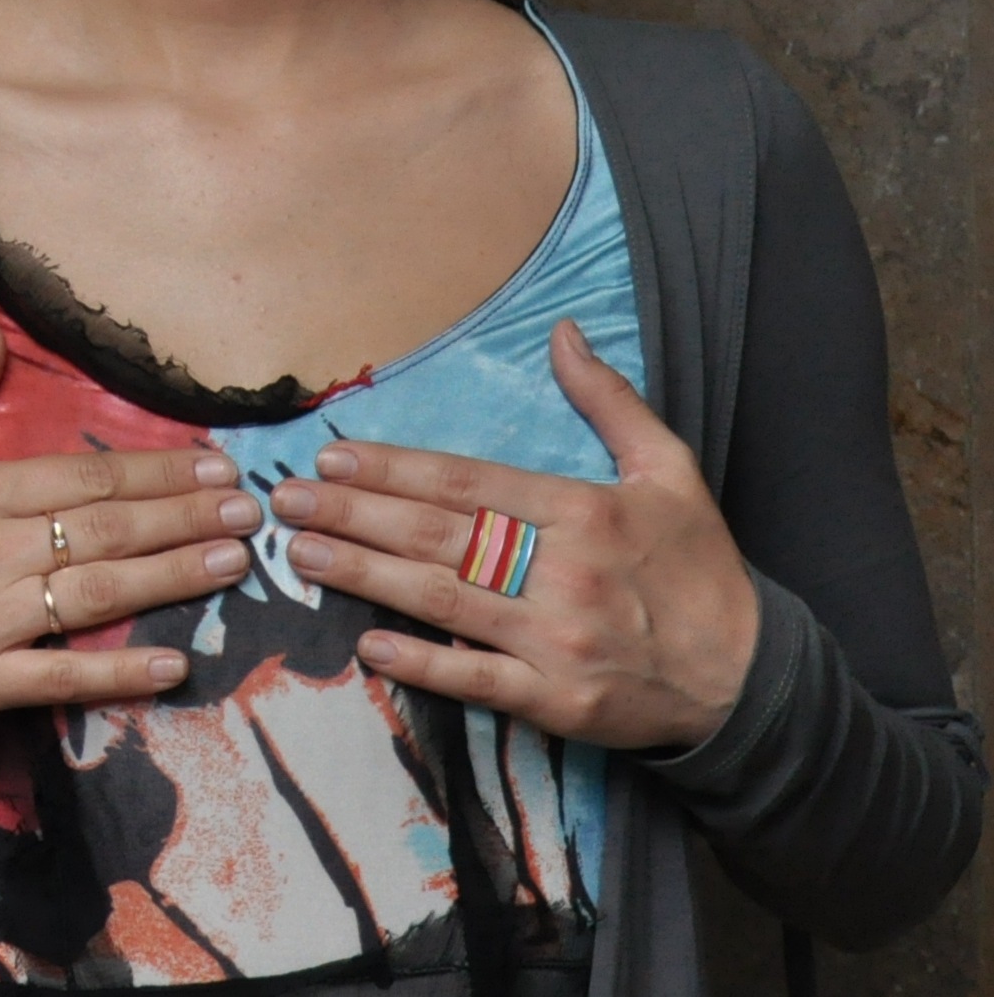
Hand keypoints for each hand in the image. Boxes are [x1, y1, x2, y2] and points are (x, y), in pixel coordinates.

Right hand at [0, 324, 258, 742]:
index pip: (83, 477)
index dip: (155, 470)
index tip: (212, 462)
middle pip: (106, 529)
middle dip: (185, 515)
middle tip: (248, 508)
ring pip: (96, 593)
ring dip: (172, 577)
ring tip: (232, 562)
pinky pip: (59, 677)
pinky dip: (117, 671)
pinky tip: (171, 663)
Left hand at [270, 319, 757, 749]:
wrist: (747, 678)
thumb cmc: (699, 565)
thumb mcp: (668, 467)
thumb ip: (610, 399)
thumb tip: (563, 333)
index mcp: (584, 510)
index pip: (467, 484)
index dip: (394, 470)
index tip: (334, 457)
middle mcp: (563, 572)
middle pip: (439, 537)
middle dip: (354, 515)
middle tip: (286, 501)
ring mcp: (556, 641)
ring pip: (443, 601)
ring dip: (365, 577)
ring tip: (302, 555)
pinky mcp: (557, 701)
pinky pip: (476, 680)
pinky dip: (421, 664)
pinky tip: (369, 644)